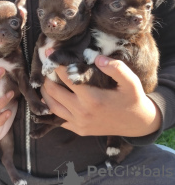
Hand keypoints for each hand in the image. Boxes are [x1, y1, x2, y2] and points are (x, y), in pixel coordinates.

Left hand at [41, 55, 160, 136]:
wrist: (138, 124)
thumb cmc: (132, 99)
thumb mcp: (131, 82)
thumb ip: (116, 68)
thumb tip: (97, 58)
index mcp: (92, 98)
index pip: (66, 77)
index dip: (55, 64)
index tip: (49, 54)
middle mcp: (82, 112)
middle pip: (53, 91)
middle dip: (47, 78)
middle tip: (48, 68)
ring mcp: (79, 123)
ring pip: (51, 106)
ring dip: (46, 93)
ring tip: (47, 81)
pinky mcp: (78, 130)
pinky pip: (58, 119)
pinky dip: (53, 107)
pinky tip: (55, 98)